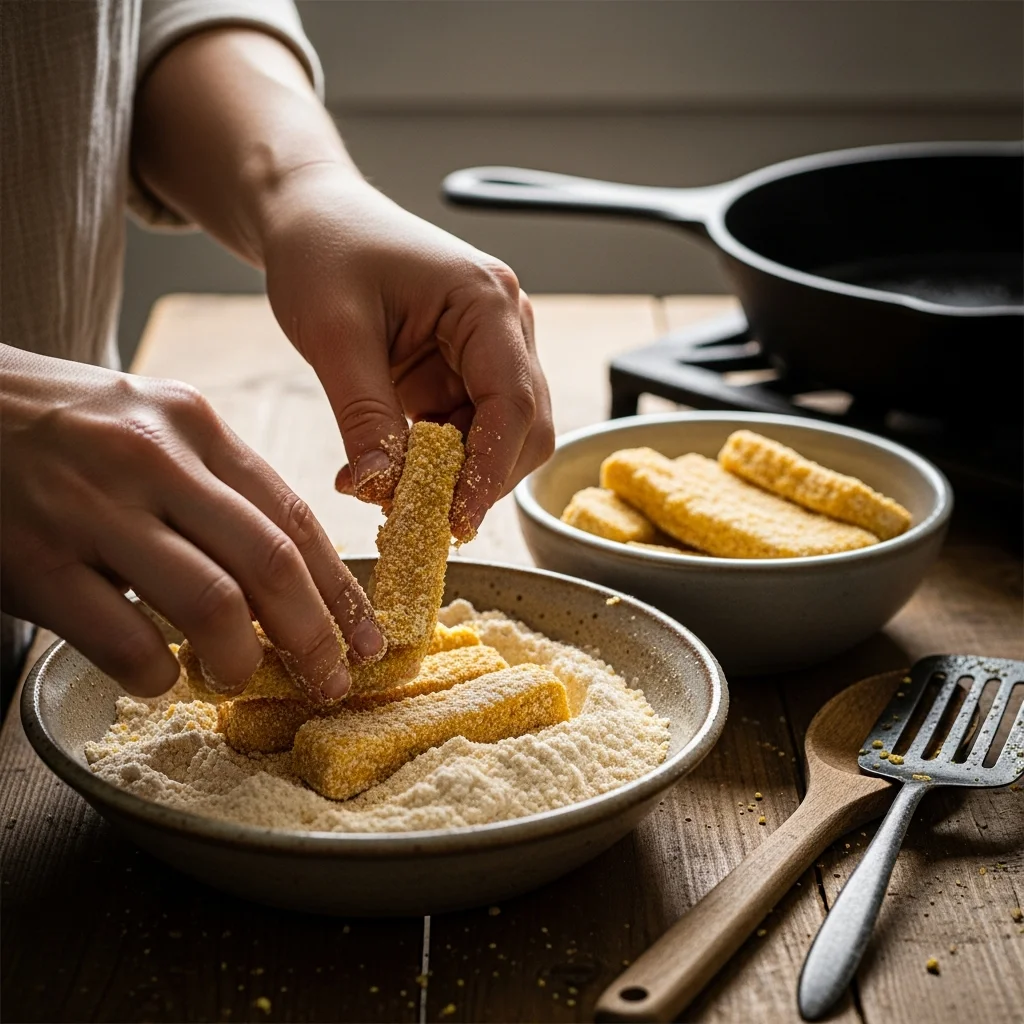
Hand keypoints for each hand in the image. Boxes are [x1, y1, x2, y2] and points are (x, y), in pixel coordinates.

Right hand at [0, 346, 382, 700]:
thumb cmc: (66, 424)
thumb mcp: (154, 423)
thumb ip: (221, 485)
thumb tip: (294, 572)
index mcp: (195, 426)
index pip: (295, 519)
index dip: (343, 590)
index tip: (370, 638)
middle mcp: (153, 460)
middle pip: (270, 565)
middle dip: (315, 636)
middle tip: (331, 681)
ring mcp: (92, 508)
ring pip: (210, 605)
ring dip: (239, 661)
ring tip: (236, 677)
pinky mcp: (34, 560)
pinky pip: (123, 640)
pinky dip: (156, 674)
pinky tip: (159, 676)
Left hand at [259, 168, 553, 539]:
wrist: (309, 215)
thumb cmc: (322, 250)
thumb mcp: (334, 334)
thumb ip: (364, 416)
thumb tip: (383, 492)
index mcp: (486, 302)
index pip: (513, 403)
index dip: (489, 471)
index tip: (454, 522)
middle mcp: (504, 326)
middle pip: (523, 429)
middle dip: (477, 480)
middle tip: (418, 516)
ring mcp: (488, 349)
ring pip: (497, 438)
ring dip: (451, 475)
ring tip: (383, 490)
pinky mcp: (462, 369)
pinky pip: (464, 431)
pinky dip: (432, 462)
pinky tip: (384, 467)